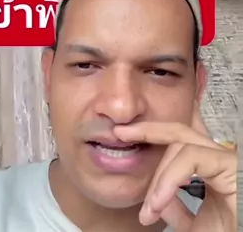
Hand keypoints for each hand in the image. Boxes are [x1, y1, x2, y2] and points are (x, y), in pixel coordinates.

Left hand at [113, 107, 235, 231]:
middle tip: (120, 133)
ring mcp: (228, 161)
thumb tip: (157, 197)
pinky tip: (158, 201)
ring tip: (148, 208)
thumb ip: (176, 206)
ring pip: (182, 145)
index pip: (182, 140)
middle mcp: (220, 160)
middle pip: (180, 132)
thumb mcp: (194, 224)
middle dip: (148, 129)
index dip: (154, 130)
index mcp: (212, 170)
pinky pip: (193, 159)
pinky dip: (170, 179)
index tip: (125, 133)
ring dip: (158, 176)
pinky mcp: (233, 166)